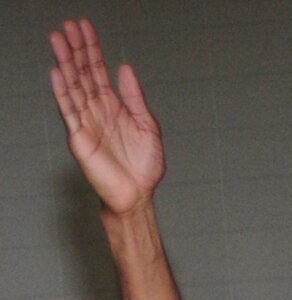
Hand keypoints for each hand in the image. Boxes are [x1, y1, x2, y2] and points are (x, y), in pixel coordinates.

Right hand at [49, 19, 164, 214]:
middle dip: (75, 48)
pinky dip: (62, 92)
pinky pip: (69, 112)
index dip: (91, 48)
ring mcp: (86, 122)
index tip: (85, 26)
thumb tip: (124, 69)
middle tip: (68, 25)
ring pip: (72, 86)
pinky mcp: (80, 138)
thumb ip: (135, 98)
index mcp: (112, 105)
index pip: (97, 70)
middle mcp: (96, 110)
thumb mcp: (147, 126)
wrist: (138, 196)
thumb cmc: (143, 167)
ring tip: (57, 39)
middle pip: (82, 73)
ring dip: (64, 62)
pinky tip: (57, 73)